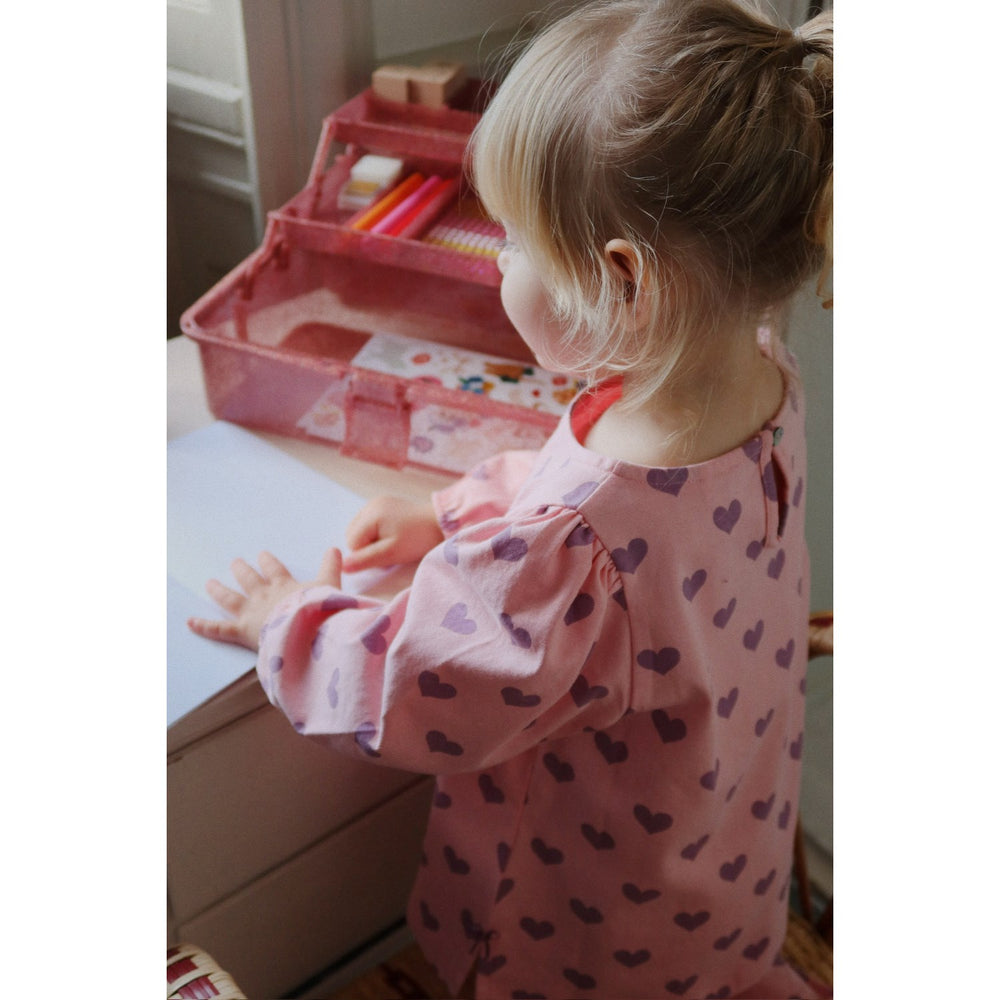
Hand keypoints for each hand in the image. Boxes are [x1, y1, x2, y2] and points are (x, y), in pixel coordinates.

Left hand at [188, 548, 342, 650]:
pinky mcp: (241, 630)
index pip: (274, 569)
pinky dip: (203, 626)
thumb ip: (331, 568)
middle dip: (242, 570)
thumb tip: (336, 548)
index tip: (262, 555)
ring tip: (209, 583)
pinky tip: (189, 622)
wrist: (308, 631)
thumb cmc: (320, 611)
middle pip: (249, 579)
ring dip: (219, 590)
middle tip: (235, 562)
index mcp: (284, 585)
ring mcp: (250, 612)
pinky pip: (219, 628)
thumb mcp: (330, 587)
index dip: (267, 562)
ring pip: (230, 598)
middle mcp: (264, 595)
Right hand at [342, 496, 443, 573]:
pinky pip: (369, 523)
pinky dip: (376, 533)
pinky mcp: (384, 504)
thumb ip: (365, 560)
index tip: (385, 556)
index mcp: (370, 514)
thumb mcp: (391, 553)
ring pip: (360, 530)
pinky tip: (392, 536)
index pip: (352, 543)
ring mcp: (376, 502)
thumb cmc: (417, 539)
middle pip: (353, 535)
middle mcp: (370, 504)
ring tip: (391, 543)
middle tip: (388, 551)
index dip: (365, 554)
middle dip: (367, 547)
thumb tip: (342, 567)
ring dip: (371, 541)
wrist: (440, 524)